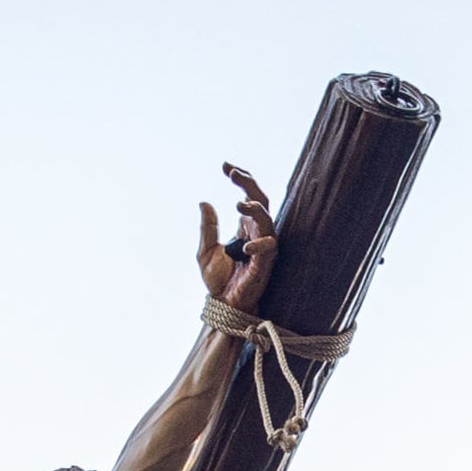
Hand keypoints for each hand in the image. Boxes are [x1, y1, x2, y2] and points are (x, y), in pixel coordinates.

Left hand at [198, 162, 277, 311]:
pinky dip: (259, 245)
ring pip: (267, 220)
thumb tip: (204, 202)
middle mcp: (257, 232)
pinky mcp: (265, 264)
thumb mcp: (205, 250)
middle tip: (233, 174)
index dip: (241, 178)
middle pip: (261, 200)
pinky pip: (268, 249)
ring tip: (238, 204)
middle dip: (249, 184)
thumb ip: (208, 227)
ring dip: (254, 210)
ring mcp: (263, 247)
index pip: (248, 195)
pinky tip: (245, 246)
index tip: (225, 166)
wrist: (222, 304)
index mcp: (245, 226)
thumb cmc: (218, 279)